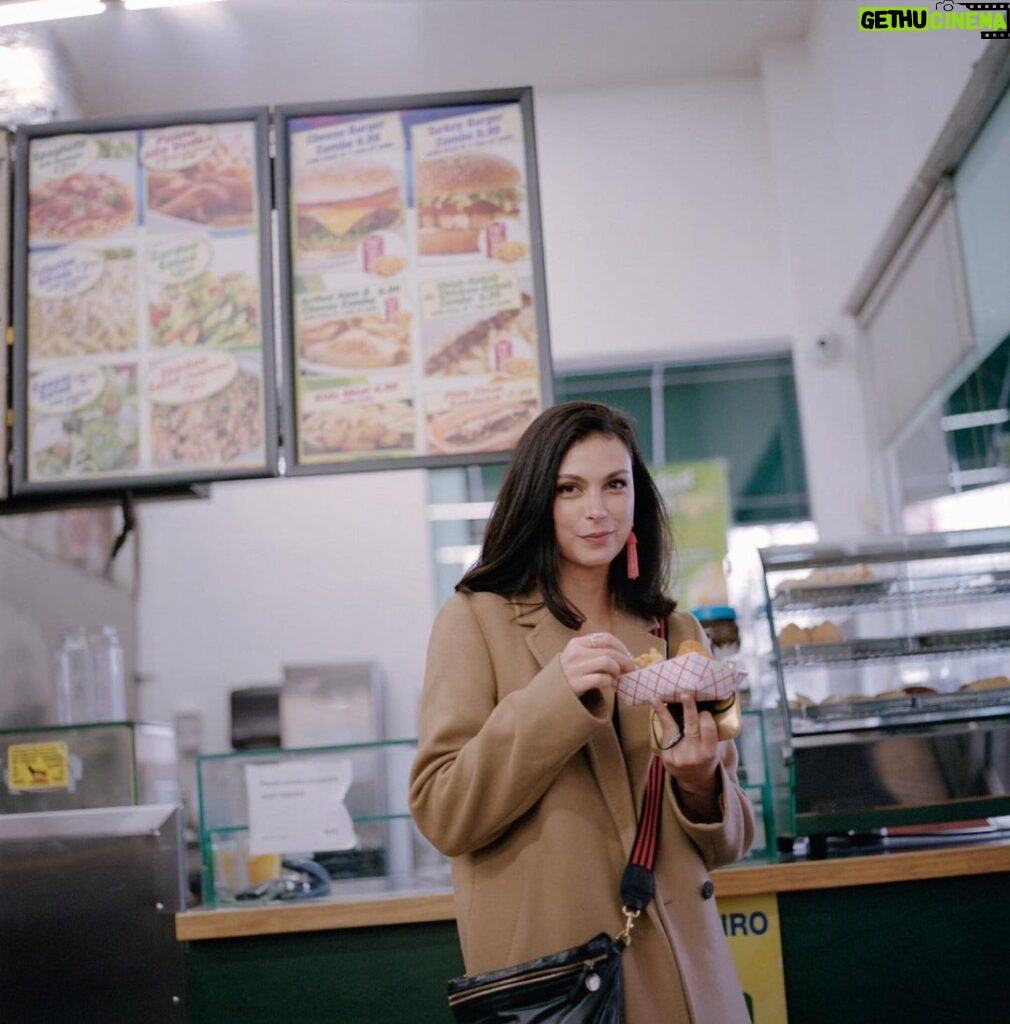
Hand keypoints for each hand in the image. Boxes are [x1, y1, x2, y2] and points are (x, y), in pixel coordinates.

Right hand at [560, 631, 634, 696]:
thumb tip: (626, 655)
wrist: (551, 694)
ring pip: (607, 662)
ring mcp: (575, 668)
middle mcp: (575, 653)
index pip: (605, 638)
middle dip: (625, 660)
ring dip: (617, 670)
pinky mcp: (577, 684)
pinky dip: (609, 681)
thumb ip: (596, 651)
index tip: (628, 655)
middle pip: (610, 651)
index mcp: (576, 643)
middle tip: (631, 669)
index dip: (621, 646)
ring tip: (616, 677)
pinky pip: (601, 679)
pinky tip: (608, 684)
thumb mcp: (578, 657)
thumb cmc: (571, 674)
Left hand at [650, 694, 721, 819]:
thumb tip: (713, 701)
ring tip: (656, 698)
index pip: (708, 729)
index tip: (704, 710)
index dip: (706, 716)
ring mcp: (678, 756)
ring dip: (663, 711)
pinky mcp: (666, 756)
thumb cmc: (707, 757)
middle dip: (689, 709)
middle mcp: (694, 755)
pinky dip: (661, 719)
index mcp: (709, 752)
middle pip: (691, 727)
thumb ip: (712, 731)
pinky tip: (655, 705)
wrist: (695, 781)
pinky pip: (664, 734)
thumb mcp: (715, 748)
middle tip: (685, 694)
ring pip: (671, 728)